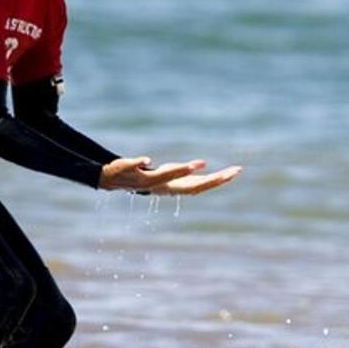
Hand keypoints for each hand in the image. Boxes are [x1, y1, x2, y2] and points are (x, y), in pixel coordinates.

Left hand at [99, 157, 241, 195]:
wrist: (112, 180)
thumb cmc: (144, 177)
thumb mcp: (166, 176)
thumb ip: (183, 173)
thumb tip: (203, 166)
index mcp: (172, 188)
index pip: (199, 187)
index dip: (218, 181)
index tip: (236, 171)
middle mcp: (160, 187)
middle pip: (187, 186)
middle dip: (209, 180)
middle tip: (229, 172)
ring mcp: (143, 180)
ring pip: (162, 178)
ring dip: (179, 172)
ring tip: (197, 164)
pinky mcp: (125, 170)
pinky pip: (133, 167)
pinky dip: (139, 163)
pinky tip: (147, 159)